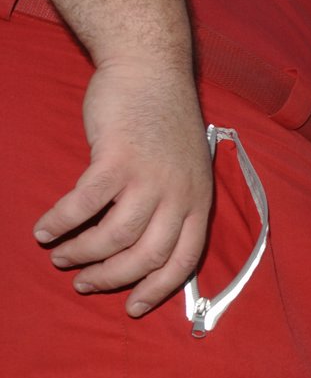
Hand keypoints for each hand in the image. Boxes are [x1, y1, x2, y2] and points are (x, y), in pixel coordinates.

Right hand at [33, 61, 211, 316]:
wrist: (152, 71)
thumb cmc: (163, 123)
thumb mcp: (185, 170)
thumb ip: (172, 205)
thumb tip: (142, 248)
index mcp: (199, 202)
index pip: (185, 261)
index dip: (158, 290)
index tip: (131, 307)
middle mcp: (180, 194)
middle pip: (146, 256)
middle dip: (110, 277)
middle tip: (81, 282)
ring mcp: (150, 177)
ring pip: (114, 236)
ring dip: (81, 252)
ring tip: (59, 255)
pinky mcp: (118, 158)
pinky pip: (84, 204)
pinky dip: (61, 222)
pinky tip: (44, 229)